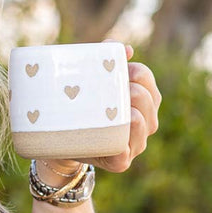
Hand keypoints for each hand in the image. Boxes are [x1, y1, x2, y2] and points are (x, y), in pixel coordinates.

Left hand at [93, 44, 160, 172]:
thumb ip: (106, 62)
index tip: (115, 71)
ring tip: (112, 111)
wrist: (64, 140)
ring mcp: (136, 143)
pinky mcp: (121, 163)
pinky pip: (125, 156)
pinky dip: (121, 148)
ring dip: (130, 115)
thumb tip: (126, 49)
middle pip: (146, 98)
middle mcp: (147, 121)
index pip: (145, 77)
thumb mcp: (92, 83)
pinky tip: (116, 145)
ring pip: (142, 124)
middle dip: (130, 90)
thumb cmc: (83, 107)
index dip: (132, 71)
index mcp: (145, 98)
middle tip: (108, 90)